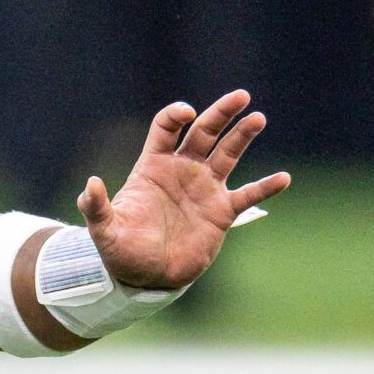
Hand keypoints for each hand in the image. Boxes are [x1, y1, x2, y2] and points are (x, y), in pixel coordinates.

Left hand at [78, 90, 292, 289]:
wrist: (145, 277)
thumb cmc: (121, 251)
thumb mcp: (104, 230)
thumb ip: (96, 207)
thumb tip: (90, 184)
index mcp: (153, 167)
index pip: (166, 128)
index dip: (175, 115)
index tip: (186, 114)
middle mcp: (182, 171)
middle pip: (204, 132)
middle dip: (221, 113)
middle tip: (241, 96)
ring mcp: (204, 189)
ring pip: (228, 154)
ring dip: (243, 135)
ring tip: (258, 118)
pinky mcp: (221, 212)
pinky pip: (248, 195)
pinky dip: (265, 187)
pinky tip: (283, 178)